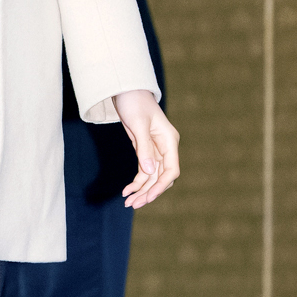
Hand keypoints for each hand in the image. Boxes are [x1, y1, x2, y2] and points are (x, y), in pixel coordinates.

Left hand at [113, 89, 179, 208]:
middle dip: (148, 192)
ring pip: (151, 177)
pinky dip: (136, 182)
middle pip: (161, 177)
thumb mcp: (138, 124)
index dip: (161, 186)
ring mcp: (155, 151)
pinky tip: (126, 192)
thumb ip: (144, 148)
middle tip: (132, 205)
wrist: (126, 91)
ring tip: (127, 203)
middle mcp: (165, 148)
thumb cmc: (134, 102)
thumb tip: (149, 171)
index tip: (148, 197)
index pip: (171, 170)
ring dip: (140, 190)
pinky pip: (143, 172)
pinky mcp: (145, 151)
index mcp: (169, 141)